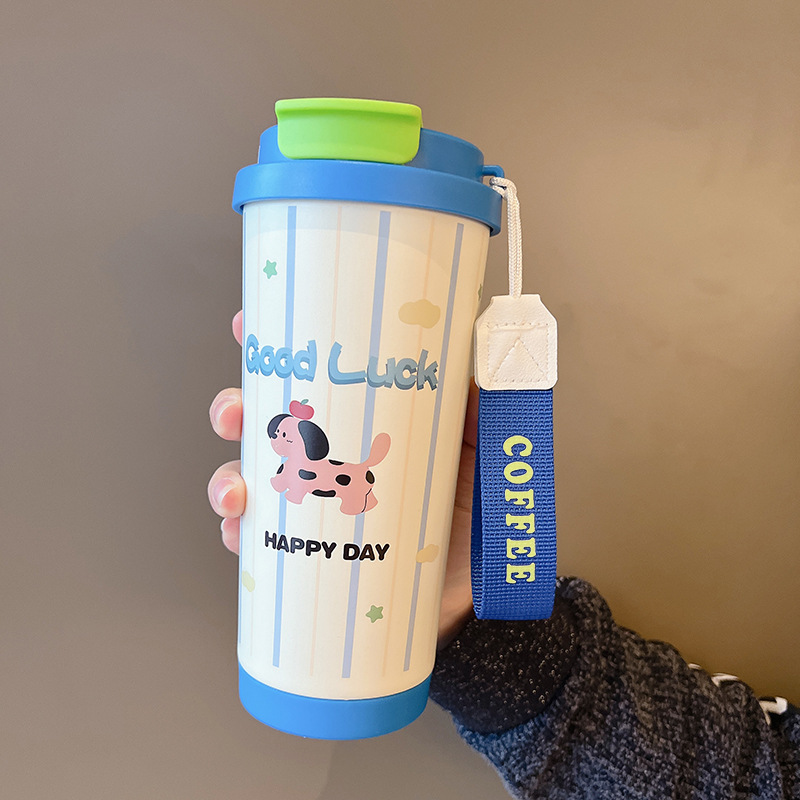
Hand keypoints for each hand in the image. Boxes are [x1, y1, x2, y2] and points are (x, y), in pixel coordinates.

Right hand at [208, 311, 475, 646]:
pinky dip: (239, 534)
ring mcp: (315, 506)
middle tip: (237, 415)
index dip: (271, 353)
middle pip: (264, 425)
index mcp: (363, 425)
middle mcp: (330, 459)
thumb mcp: (478, 447)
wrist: (477, 587)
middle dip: (234, 411)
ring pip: (249, 480)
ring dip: (228, 478)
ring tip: (240, 490)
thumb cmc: (477, 513)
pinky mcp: (310, 553)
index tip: (244, 329)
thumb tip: (458, 358)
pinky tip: (242, 533)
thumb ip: (470, 406)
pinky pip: (259, 542)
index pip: (312, 381)